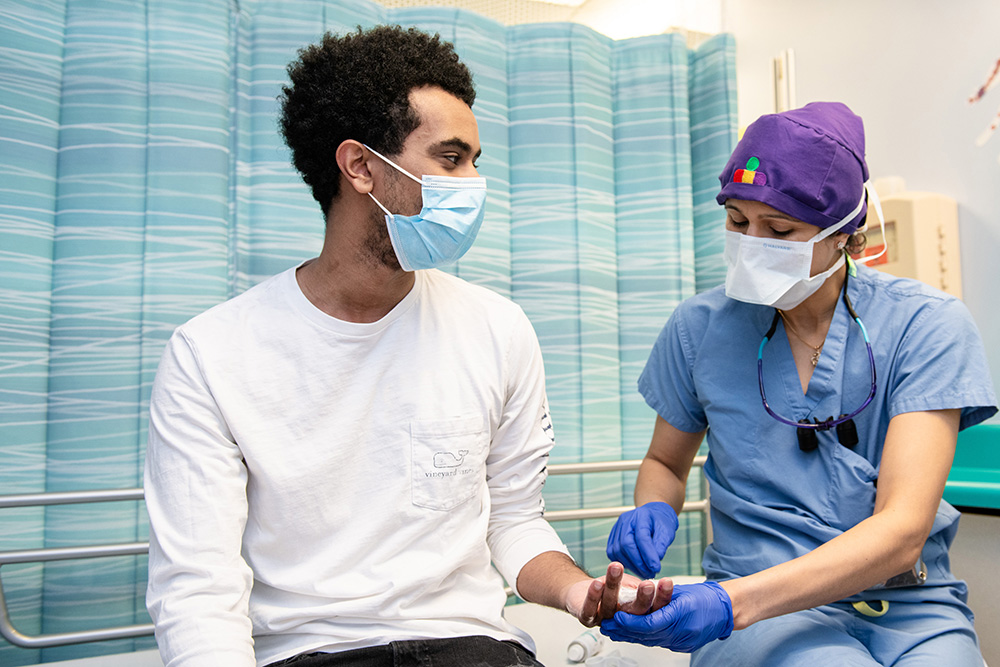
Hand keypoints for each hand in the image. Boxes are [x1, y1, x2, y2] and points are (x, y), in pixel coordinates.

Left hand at [566, 562, 673, 626]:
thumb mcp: (634, 588)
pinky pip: (589, 609)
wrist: (582, 594)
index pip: (654, 608)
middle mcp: (624, 620)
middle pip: (636, 611)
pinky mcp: (587, 618)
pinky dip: (593, 596)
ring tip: (616, 568)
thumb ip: (647, 589)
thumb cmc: (613, 590)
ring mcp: (605, 620)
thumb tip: (667, 583)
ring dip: (614, 586)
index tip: (667, 582)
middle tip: (648, 586)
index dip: (661, 597)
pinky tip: (597, 583)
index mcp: (639, 614)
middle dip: (643, 597)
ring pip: (611, 605)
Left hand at [600, 581, 732, 652]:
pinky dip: (644, 638)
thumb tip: (638, 598)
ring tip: (614, 631)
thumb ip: (660, 597)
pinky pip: (659, 642)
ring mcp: (682, 641)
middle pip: (647, 635)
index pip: (649, 623)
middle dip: (625, 632)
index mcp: (680, 616)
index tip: (615, 617)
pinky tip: (633, 634)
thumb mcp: (681, 591)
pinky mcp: (683, 645)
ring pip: (651, 641)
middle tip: (606, 627)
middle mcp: (681, 633)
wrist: (726, 610)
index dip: (630, 622)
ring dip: (631, 636)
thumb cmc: (706, 596)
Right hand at [606, 502, 677, 578]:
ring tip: (645, 572)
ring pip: (618, 551)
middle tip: (650, 573)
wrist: (652, 516)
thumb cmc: (660, 523)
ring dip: (631, 566)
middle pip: (626, 544)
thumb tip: (655, 561)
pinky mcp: (612, 537)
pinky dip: (623, 563)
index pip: (641, 537)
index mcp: (641, 515)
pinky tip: (635, 568)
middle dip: (638, 563)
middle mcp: (625, 520)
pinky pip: (613, 553)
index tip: (656, 568)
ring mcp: (616, 528)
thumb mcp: (667, 532)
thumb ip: (662, 545)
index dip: (648, 555)